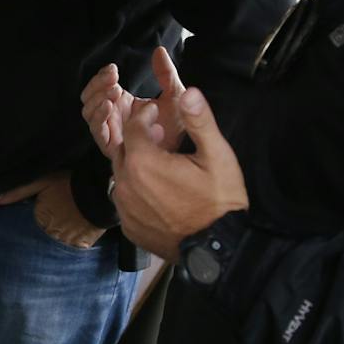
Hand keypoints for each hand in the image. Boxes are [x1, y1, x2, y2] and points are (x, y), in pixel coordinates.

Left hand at [0, 171, 105, 248]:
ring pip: (59, 242)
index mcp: (40, 220)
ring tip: (71, 220)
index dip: (40, 217)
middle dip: (51, 226)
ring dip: (62, 234)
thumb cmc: (68, 184)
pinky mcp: (82, 246)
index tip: (48, 209)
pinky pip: (74, 247)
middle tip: (61, 213)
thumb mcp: (42, 182)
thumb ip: (18, 192)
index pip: (32, 226)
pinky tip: (79, 227)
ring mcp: (67, 242)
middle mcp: (52, 234)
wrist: (98, 190)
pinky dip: (75, 239)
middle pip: (46, 235)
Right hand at [83, 46, 187, 156]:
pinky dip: (99, 118)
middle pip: (89, 98)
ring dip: (97, 100)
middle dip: (97, 86)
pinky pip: (98, 133)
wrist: (183, 156)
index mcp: (123, 103)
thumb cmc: (177, 127)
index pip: (101, 86)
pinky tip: (110, 107)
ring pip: (89, 113)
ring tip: (114, 92)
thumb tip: (159, 51)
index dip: (102, 76)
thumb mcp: (174, 95)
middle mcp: (113, 117)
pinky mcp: (113, 147)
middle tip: (112, 80)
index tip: (113, 69)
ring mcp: (111, 131)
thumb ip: (166, 74)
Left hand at [108, 87, 247, 259]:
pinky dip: (138, 191)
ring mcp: (125, 210)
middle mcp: (125, 186)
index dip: (144, 115)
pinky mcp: (130, 228)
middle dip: (138, 139)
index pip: (132, 127)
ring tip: (161, 164)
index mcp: (142, 163)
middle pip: (123, 150)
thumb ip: (199, 121)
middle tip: (160, 137)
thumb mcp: (217, 155)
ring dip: (137, 166)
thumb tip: (189, 92)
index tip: (156, 112)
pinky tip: (159, 191)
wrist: (217, 250)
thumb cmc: (220, 201)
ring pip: (122, 176)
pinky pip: (127, 201)